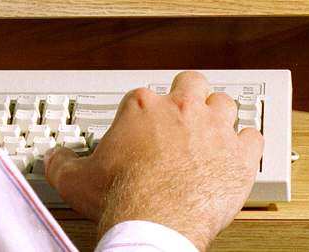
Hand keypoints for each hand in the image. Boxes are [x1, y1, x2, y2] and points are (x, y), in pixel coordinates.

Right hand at [43, 70, 263, 251]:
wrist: (154, 225)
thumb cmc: (123, 200)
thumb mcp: (77, 180)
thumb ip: (63, 163)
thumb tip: (55, 158)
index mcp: (143, 106)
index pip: (148, 94)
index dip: (147, 111)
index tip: (146, 128)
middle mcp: (181, 109)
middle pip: (192, 82)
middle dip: (189, 96)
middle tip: (185, 114)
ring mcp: (213, 130)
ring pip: (225, 103)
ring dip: (221, 116)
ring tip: (216, 131)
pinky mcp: (239, 157)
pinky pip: (253, 137)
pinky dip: (249, 145)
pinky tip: (242, 153)